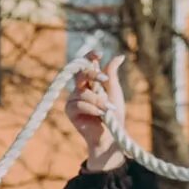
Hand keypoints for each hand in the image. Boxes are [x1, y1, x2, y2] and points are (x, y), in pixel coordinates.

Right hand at [66, 55, 127, 174]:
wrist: (110, 135)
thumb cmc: (114, 114)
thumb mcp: (114, 91)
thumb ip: (112, 74)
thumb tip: (119, 56)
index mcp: (91, 81)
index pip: (87, 64)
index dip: (90, 56)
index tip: (98, 53)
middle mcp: (80, 88)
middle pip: (81, 73)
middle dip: (92, 75)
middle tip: (104, 80)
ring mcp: (73, 99)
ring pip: (83, 92)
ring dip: (98, 100)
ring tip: (108, 109)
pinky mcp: (70, 111)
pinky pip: (79, 104)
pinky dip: (92, 109)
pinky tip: (100, 115)